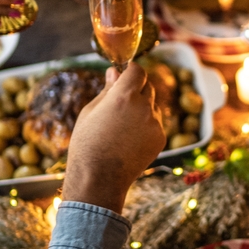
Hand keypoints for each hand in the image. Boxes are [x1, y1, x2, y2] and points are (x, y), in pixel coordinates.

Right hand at [61, 64, 165, 212]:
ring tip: (122, 129)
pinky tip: (129, 141)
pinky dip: (146, 127)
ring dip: (141, 110)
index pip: (138, 71)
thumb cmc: (87, 143)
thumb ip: (108, 89)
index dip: (131, 72)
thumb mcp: (91, 111)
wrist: (99, 178)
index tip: (125, 75)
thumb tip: (114, 72)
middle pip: (147, 87)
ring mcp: (155, 123)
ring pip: (152, 106)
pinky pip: (155, 124)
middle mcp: (143, 107)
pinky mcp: (161, 138)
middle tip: (119, 106)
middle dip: (136, 90)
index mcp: (123, 96)